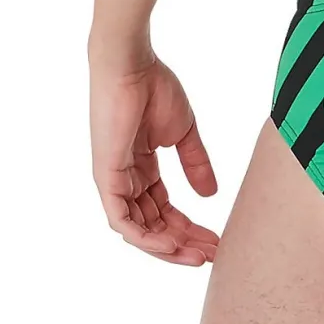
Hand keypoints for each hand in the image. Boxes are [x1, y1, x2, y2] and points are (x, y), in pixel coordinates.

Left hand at [89, 45, 219, 265]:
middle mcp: (125, 179)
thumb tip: (209, 195)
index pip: (165, 211)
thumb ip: (196, 165)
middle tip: (212, 256)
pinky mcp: (106, 176)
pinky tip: (171, 245)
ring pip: (138, 230)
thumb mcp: (184, 135)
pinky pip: (121, 219)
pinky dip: (145, 237)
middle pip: (154, 226)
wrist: (133, 66)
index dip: (191, 229)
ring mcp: (113, 180)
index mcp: (141, 169)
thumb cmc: (154, 89)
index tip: (217, 241)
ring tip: (197, 257)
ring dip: (167, 248)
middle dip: (184, 245)